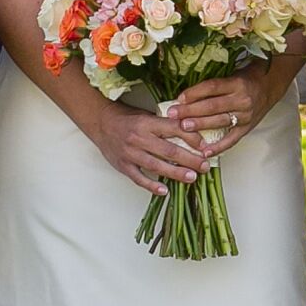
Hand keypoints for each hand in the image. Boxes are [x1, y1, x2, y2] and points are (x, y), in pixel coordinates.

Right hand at [87, 97, 215, 192]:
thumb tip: (191, 131)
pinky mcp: (123, 165)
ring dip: (176, 173)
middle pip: (169, 150)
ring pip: (156, 166)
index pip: (174, 129)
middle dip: (190, 159)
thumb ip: (165, 123)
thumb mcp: (147, 114)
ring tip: (192, 178)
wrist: (100, 122)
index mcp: (147, 122)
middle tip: (205, 166)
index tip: (205, 146)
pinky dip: (152, 186)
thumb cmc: (127, 118)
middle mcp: (139, 138)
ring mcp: (130, 153)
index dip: (192, 138)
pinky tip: (165, 191)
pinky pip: (139, 178)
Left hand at [162, 70, 278, 163]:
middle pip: (212, 105)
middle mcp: (242, 99)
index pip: (212, 87)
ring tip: (184, 128)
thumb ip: (212, 87)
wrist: (270, 86)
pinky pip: (231, 139)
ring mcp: (245, 115)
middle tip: (174, 114)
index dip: (194, 93)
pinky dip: (218, 147)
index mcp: (236, 83)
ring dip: (200, 125)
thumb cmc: (246, 79)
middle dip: (191, 110)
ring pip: (219, 121)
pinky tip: (205, 152)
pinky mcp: (247, 128)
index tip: (179, 98)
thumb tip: (185, 97)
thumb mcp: (231, 76)